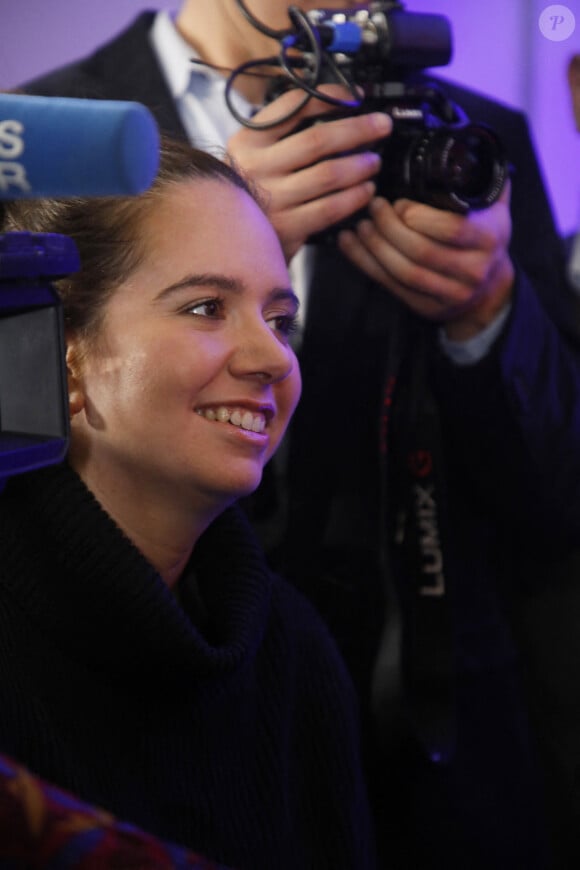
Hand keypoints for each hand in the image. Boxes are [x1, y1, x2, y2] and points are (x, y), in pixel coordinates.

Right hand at [227, 86, 391, 260]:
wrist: (231, 242)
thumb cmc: (251, 194)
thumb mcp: (253, 157)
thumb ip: (281, 134)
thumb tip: (333, 106)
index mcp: (247, 142)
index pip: (292, 107)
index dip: (330, 96)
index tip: (354, 96)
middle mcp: (256, 167)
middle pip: (318, 140)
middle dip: (357, 129)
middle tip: (381, 125)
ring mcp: (272, 199)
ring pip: (329, 174)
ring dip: (360, 165)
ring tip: (374, 162)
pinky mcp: (287, 228)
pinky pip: (331, 208)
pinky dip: (354, 197)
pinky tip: (366, 190)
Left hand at [337, 182, 514, 339]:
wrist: (489, 290)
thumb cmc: (484, 238)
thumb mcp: (494, 206)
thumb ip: (481, 176)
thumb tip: (463, 138)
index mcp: (489, 238)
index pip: (452, 228)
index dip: (419, 215)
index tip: (399, 202)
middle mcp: (472, 269)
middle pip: (421, 251)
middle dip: (390, 228)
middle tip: (373, 207)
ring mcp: (450, 293)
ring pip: (403, 272)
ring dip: (375, 247)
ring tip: (360, 225)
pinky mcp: (426, 307)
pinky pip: (391, 286)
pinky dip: (366, 264)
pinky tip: (350, 245)